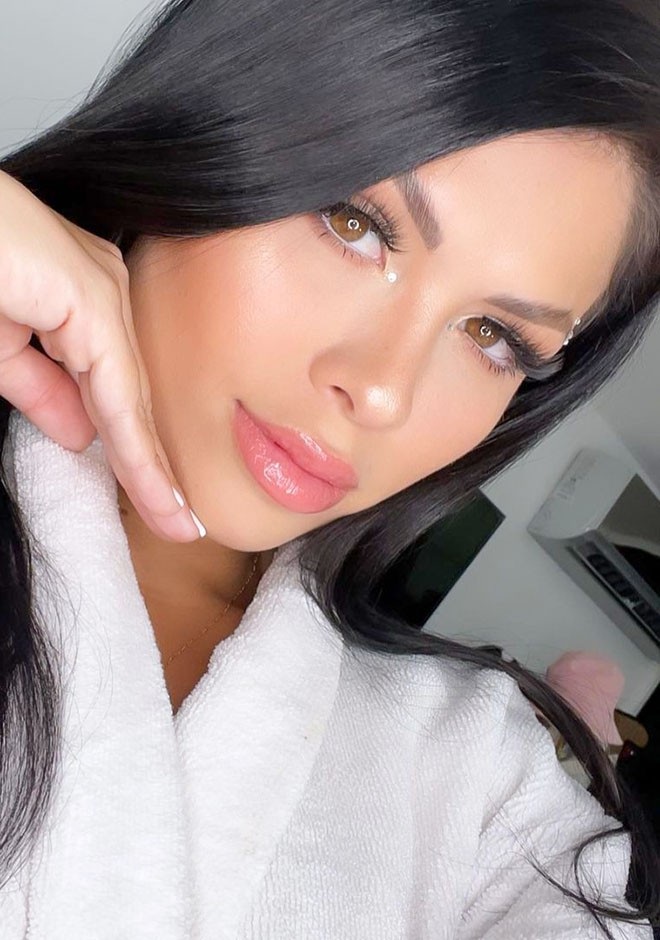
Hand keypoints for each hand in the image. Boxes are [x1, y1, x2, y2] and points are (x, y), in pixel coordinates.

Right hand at [0, 169, 204, 540]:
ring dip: (152, 468)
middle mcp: (106, 290)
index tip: (161, 502)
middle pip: (134, 398)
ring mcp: (102, 289)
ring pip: (131, 399)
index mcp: (85, 299)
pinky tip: (155, 489)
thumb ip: (41, 390)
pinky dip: (133, 444)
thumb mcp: (0, 349)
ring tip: (177, 523)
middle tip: (180, 524)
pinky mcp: (88, 296)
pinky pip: (115, 387)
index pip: (118, 390)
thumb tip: (80, 436)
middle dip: (155, 466)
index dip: (137, 450)